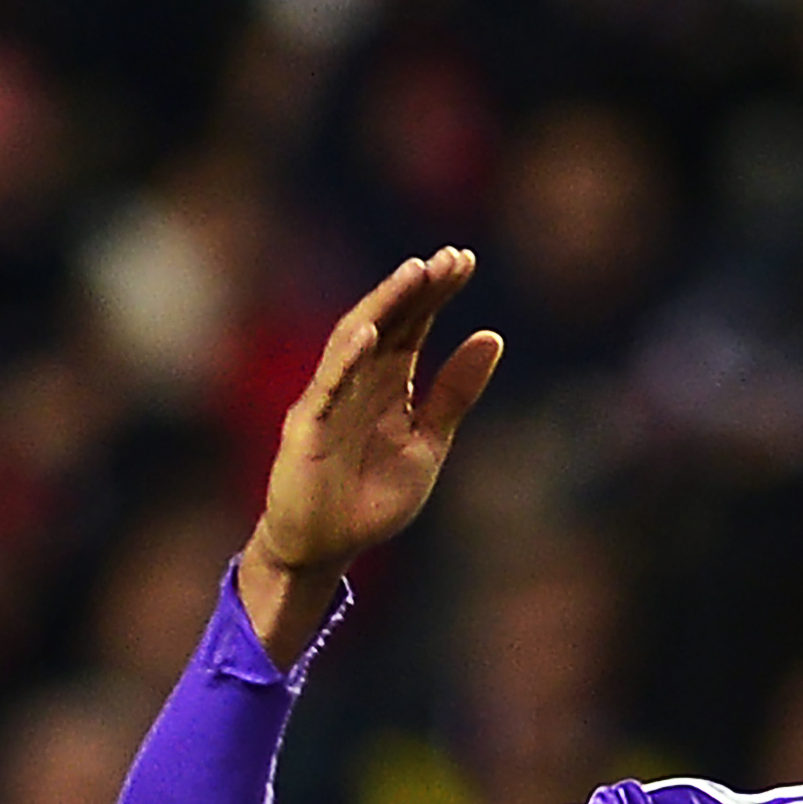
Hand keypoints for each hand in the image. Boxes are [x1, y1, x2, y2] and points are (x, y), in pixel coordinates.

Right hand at [241, 249, 501, 664]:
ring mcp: (329, 400)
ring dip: (384, 306)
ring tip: (413, 273)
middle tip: (449, 256)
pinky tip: (369, 331)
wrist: (327, 547)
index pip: (414, 326)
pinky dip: (346, 358)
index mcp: (388, 384)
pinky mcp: (309, 428)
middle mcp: (357, 381)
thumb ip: (455, 393)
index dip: (437, 293)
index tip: (464, 259)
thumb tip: (493, 335)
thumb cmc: (372, 496)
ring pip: (355, 341)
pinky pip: (328, 387)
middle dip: (417, 288)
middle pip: (389, 322)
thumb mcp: (428, 442)